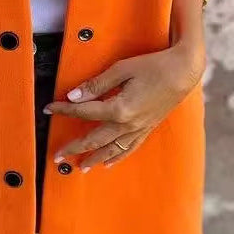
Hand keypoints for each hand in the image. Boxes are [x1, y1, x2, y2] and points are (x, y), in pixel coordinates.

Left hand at [42, 38, 205, 171]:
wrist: (184, 71)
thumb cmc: (154, 66)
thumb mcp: (122, 69)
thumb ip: (97, 84)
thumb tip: (74, 95)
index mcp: (119, 108)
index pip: (84, 111)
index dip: (64, 109)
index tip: (50, 108)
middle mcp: (128, 124)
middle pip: (94, 139)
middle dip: (74, 148)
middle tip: (57, 155)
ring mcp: (139, 128)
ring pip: (111, 149)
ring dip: (94, 159)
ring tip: (80, 168)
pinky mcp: (147, 128)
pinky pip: (129, 148)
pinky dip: (116, 157)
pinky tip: (108, 163)